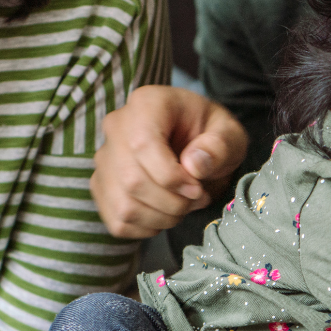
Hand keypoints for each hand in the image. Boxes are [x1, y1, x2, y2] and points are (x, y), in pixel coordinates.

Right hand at [91, 85, 247, 238]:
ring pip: (124, 205)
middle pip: (131, 180)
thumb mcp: (229, 134)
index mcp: (147, 104)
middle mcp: (117, 127)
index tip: (197, 188)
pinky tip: (165, 212)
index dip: (172, 177)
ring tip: (184, 206)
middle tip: (196, 198)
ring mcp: (105, 159)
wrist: (195, 144)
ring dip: (162, 217)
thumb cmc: (211, 136)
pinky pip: (118, 221)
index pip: (142, 144)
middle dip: (172, 202)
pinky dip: (148, 227)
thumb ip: (219, 146)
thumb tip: (193, 166)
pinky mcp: (102, 187)